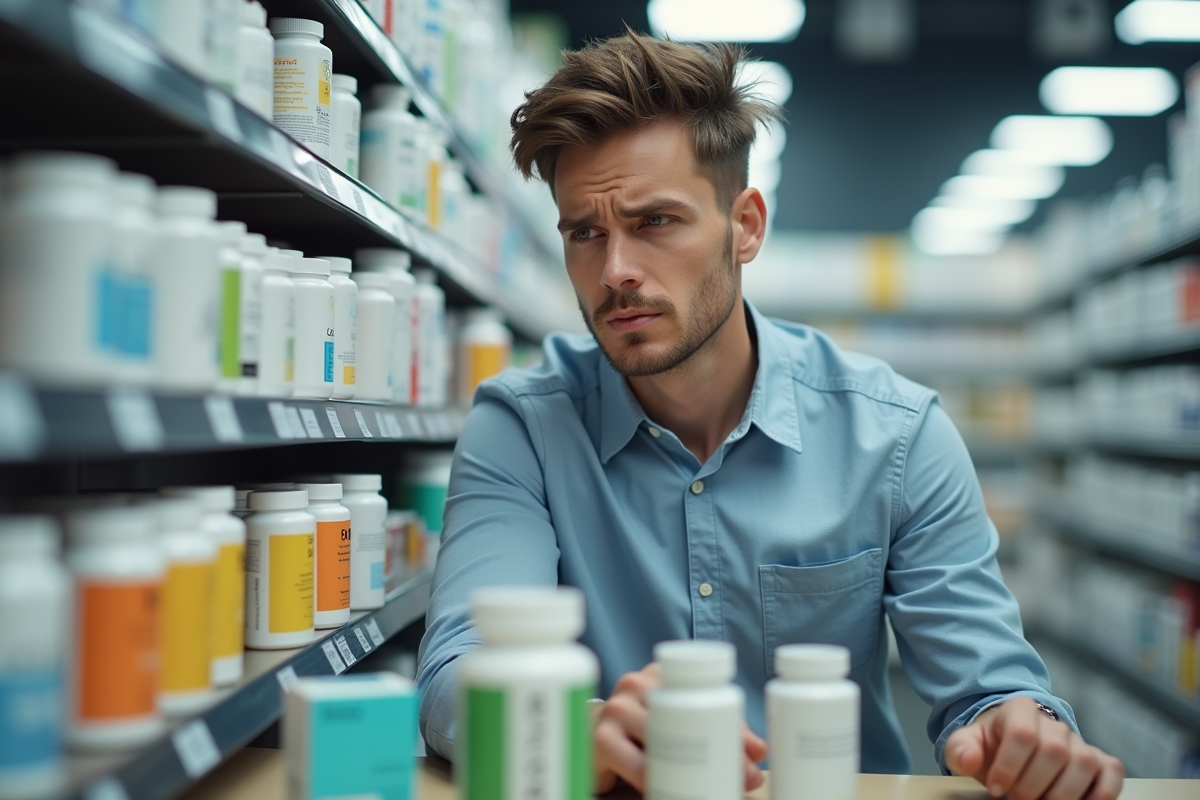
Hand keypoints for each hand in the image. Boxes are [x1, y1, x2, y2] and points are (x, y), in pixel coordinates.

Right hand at [593, 662, 767, 794]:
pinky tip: (667, 790)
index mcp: (661, 675)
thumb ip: (714, 731)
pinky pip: (635, 763)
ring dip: (691, 771)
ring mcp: (616, 708)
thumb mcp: (677, 725)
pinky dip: (656, 781)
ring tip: (712, 790)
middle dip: (720, 751)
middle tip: (745, 779)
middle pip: (686, 717)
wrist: (591, 740)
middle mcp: (637, 684)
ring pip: (663, 740)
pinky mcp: (600, 737)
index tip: (757, 757)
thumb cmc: (639, 732)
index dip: (734, 727)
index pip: (704, 696)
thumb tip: (759, 752)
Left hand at [945, 698, 1123, 799]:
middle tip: (1017, 799)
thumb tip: (968, 759)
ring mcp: (1079, 742)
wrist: (1011, 745)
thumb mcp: (967, 743)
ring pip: (1083, 763)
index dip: (1009, 767)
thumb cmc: (991, 746)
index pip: (1022, 735)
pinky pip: (1112, 772)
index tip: (996, 789)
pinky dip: (1104, 792)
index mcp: (1020, 710)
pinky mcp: (1098, 761)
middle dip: (1033, 785)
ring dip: (1062, 793)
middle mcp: (1054, 723)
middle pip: (1054, 751)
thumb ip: (961, 749)